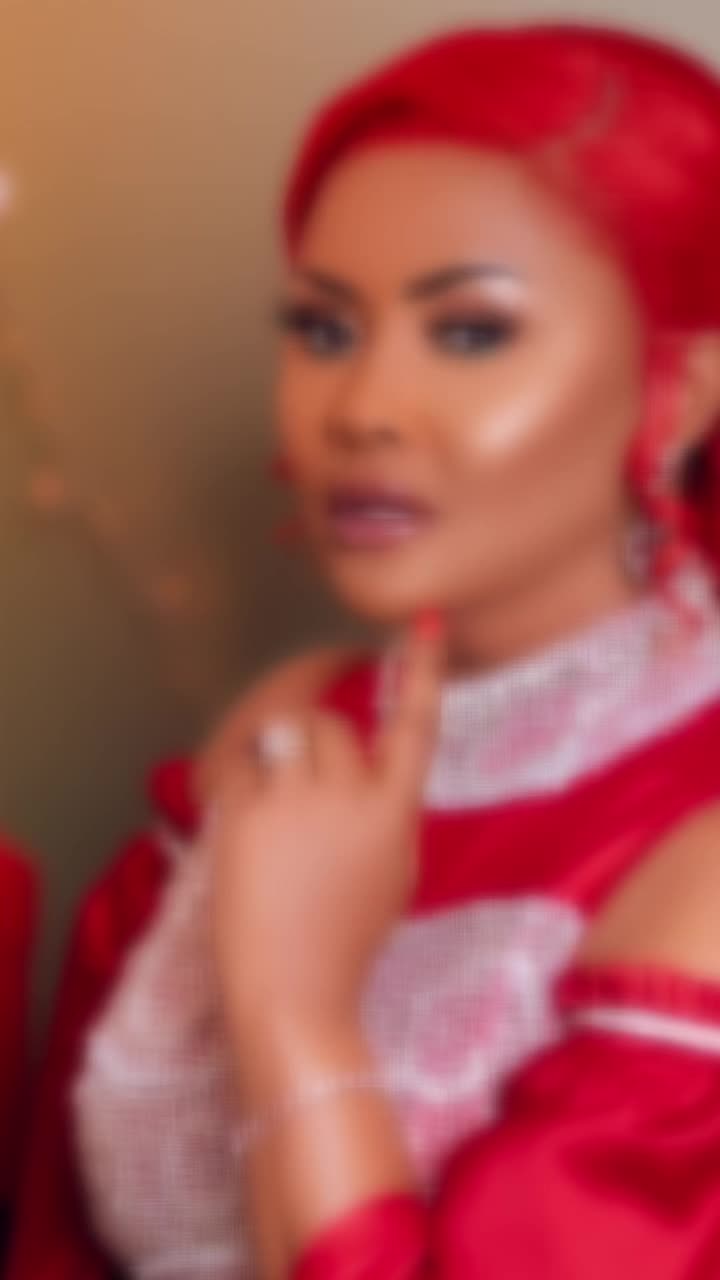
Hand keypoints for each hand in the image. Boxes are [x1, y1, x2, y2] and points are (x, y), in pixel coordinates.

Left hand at [209, 615, 443, 1042]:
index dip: (420, 674)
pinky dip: (239, 784)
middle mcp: (350, 797)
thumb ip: (384, 815)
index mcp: (394, 815)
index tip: (423, 624)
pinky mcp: (246, 815)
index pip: (415, 729)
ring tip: (273, 809)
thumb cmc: (347, 942)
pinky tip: (244, 823)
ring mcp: (296, 803)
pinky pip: (241, 765)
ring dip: (277, 757)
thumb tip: (364, 777)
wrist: (296, 992)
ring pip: (285, 734)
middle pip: (329, 726)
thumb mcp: (393, 874)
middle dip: (313, 745)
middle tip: (301, 794)